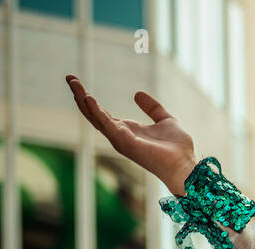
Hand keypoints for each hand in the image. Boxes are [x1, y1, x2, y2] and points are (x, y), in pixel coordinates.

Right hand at [65, 75, 196, 197]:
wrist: (185, 165)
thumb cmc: (178, 148)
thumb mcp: (166, 120)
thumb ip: (152, 108)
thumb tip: (137, 93)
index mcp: (127, 131)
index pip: (101, 113)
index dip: (88, 98)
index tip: (77, 81)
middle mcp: (119, 136)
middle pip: (92, 114)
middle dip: (79, 96)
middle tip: (69, 77)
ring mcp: (120, 140)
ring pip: (95, 118)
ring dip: (82, 100)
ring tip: (73, 82)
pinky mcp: (125, 143)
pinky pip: (107, 125)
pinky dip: (96, 112)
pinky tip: (89, 98)